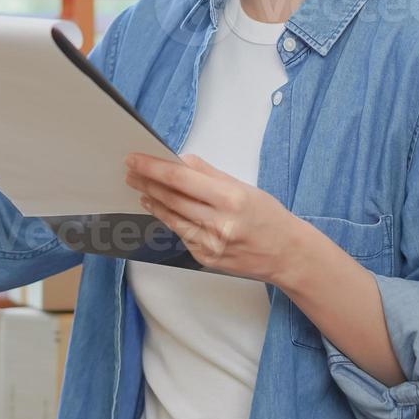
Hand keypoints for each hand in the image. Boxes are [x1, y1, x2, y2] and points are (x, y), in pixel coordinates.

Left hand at [124, 152, 299, 281]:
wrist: (288, 255)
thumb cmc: (268, 217)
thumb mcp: (244, 187)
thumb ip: (209, 174)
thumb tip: (181, 160)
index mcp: (230, 199)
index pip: (181, 179)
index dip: (153, 168)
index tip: (135, 159)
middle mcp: (219, 224)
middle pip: (171, 198)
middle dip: (147, 182)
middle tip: (131, 170)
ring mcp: (211, 244)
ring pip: (172, 217)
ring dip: (152, 200)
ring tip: (139, 186)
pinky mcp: (206, 259)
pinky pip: (181, 234)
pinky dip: (168, 218)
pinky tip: (158, 208)